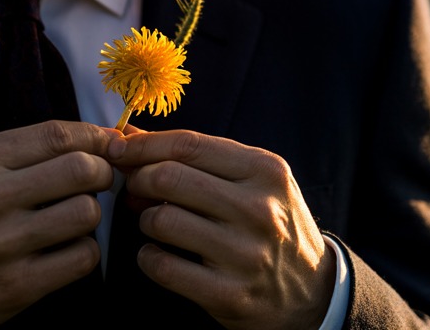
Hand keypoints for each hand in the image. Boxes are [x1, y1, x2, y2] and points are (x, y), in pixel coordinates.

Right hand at [0, 121, 118, 329]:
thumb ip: (26, 150)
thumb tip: (99, 138)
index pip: (58, 135)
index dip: (96, 137)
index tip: (108, 145)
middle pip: (82, 169)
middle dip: (103, 173)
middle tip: (97, 181)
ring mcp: (3, 244)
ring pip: (86, 213)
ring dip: (91, 215)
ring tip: (73, 218)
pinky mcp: (16, 285)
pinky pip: (82, 258)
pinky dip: (84, 252)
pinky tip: (66, 249)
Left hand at [107, 128, 335, 329]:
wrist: (312, 289)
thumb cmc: (272, 223)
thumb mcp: (254, 180)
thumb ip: (200, 157)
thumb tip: (130, 134)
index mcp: (266, 171)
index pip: (189, 145)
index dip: (143, 145)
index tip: (117, 149)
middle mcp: (259, 210)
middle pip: (169, 178)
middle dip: (138, 180)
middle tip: (136, 189)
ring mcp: (245, 254)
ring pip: (162, 221)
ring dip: (145, 220)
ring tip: (156, 223)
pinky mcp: (229, 294)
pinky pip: (163, 267)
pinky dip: (149, 258)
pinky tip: (159, 254)